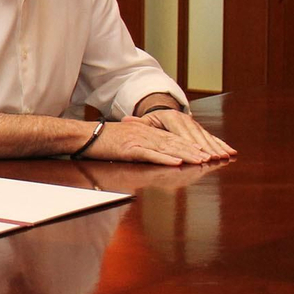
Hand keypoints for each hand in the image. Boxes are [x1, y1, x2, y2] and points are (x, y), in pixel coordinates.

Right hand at [85, 116, 222, 165]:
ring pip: (167, 148)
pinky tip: (176, 162)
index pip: (171, 138)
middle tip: (211, 157)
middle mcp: (145, 133)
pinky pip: (151, 154)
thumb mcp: (124, 138)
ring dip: (185, 154)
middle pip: (174, 142)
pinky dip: (165, 158)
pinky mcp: (129, 148)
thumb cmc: (101, 139)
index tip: (204, 151)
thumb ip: (139, 143)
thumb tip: (151, 151)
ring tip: (201, 160)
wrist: (83, 135)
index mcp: (145, 131)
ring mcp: (138, 140)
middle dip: (194, 150)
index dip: (189, 145)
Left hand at [140, 109, 235, 158]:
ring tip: (226, 156)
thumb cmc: (152, 121)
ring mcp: (195, 125)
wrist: (161, 110)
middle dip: (208, 148)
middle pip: (198, 136)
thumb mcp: (144, 121)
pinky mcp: (200, 130)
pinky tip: (231, 152)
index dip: (191, 143)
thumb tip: (125, 120)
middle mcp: (186, 121)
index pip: (182, 133)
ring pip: (207, 137)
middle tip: (215, 158)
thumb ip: (138, 123)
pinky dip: (222, 144)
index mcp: (172, 118)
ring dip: (217, 147)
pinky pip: (212, 137)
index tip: (198, 152)